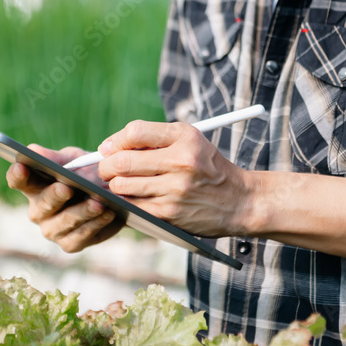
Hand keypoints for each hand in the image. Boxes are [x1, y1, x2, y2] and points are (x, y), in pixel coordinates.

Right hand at [6, 144, 123, 251]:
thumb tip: (33, 151)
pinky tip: (109, 213)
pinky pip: (81, 235)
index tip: (21, 166)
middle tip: (67, 188)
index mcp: (34, 187)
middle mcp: (38, 211)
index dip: (17, 174)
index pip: (18, 180)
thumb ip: (55, 158)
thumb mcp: (73, 160)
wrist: (112, 195)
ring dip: (82, 212)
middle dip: (54, 196)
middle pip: (42, 204)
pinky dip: (96, 224)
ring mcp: (52, 229)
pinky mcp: (70, 244)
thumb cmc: (85, 174)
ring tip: (98, 202)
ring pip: (64, 222)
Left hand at [96, 121, 253, 236]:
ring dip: (115, 186)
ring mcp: (175, 190)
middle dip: (106, 166)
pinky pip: (132, 206)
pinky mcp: (170, 213)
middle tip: (105, 170)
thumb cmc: (208, 168)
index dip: (115, 141)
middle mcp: (181, 162)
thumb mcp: (191, 142)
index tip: (107, 148)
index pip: (135, 132)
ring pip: (122, 186)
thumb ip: (155, 139)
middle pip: (123, 161)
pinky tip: (131, 200)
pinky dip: (126, 203)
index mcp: (185, 137)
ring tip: (120, 184)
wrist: (240, 201)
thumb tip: (109, 147)